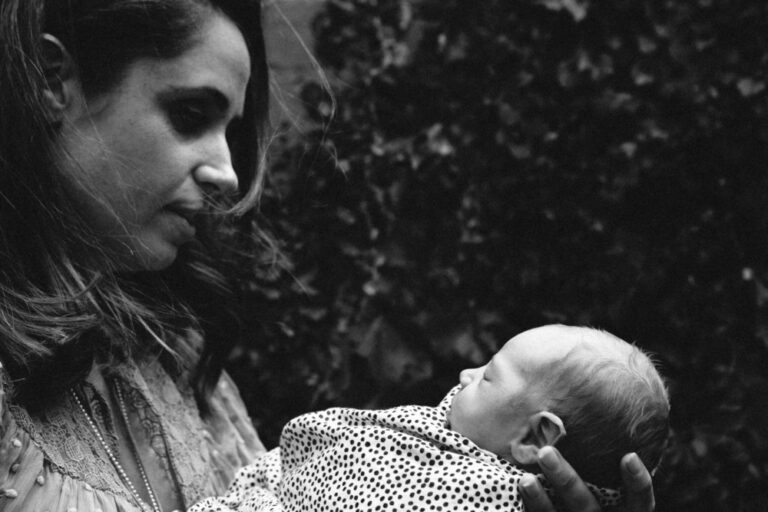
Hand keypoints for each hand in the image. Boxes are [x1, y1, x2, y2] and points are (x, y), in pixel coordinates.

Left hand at [519, 446, 654, 511]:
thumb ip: (604, 450)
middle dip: (565, 480)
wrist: (569, 505)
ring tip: (525, 479)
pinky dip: (532, 506)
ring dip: (541, 499)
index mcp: (621, 511)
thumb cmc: (590, 480)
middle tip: (545, 452)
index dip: (638, 483)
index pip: (639, 503)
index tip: (629, 455)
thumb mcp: (604, 476)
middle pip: (586, 506)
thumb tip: (597, 394)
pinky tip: (521, 485)